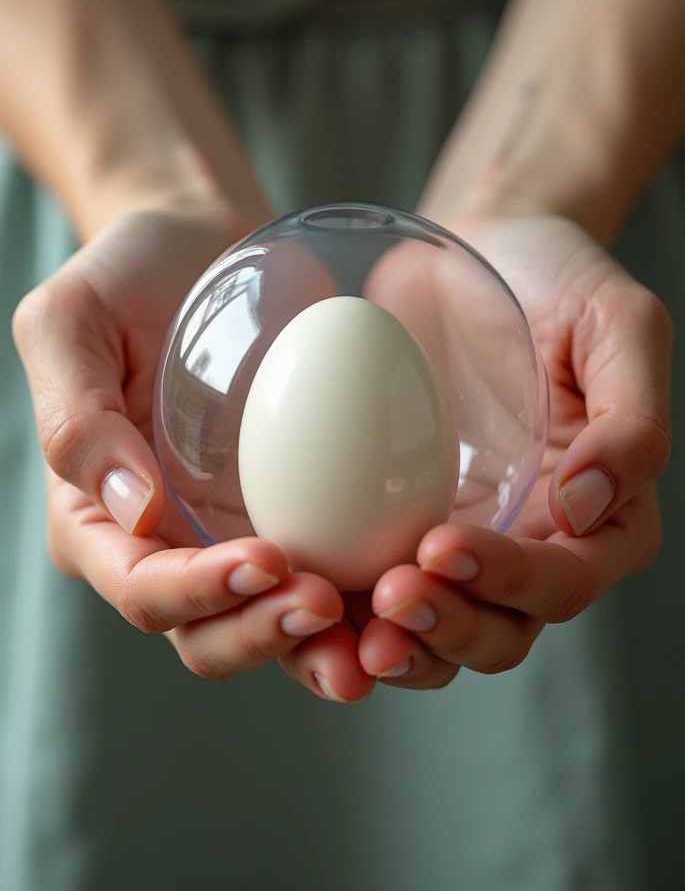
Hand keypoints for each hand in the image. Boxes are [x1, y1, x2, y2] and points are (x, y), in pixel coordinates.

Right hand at [12, 204, 354, 683]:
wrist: (205, 246)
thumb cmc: (129, 273)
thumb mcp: (70, 321)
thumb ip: (76, 416)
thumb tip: (136, 511)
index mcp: (98, 517)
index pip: (141, 588)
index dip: (198, 595)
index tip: (266, 560)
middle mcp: (165, 544)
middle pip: (206, 634)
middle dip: (264, 635)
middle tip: (327, 605)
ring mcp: (231, 536)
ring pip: (270, 626)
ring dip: (320, 644)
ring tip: (380, 628)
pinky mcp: (294, 515)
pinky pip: (326, 576)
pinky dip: (361, 603)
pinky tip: (407, 587)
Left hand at [351, 215, 671, 688]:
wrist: (481, 246)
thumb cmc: (560, 279)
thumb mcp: (620, 325)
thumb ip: (631, 420)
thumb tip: (585, 507)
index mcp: (601, 517)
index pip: (564, 581)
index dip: (509, 584)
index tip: (441, 546)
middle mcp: (535, 543)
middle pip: (499, 631)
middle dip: (446, 629)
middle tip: (388, 596)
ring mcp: (465, 537)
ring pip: (436, 630)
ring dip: (393, 641)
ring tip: (340, 618)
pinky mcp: (398, 519)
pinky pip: (373, 584)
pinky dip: (344, 606)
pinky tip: (303, 589)